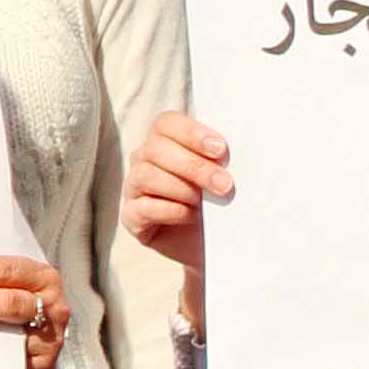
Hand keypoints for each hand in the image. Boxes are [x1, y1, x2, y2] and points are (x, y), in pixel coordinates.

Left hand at [0, 251, 69, 368]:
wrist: (28, 350)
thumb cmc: (11, 311)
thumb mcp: (2, 287)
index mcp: (40, 276)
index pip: (3, 270)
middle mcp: (51, 304)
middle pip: (8, 301)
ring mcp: (49, 335)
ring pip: (10, 330)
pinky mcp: (43, 362)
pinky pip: (10, 359)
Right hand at [125, 111, 230, 314]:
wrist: (216, 245)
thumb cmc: (221, 202)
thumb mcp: (224, 176)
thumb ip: (222, 160)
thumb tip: (237, 150)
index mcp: (165, 141)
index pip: (166, 123)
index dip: (191, 133)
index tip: (221, 150)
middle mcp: (144, 160)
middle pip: (156, 148)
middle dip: (194, 166)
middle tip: (225, 185)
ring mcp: (134, 187)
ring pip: (146, 175)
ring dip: (182, 188)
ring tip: (206, 203)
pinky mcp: (131, 216)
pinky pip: (142, 207)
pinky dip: (170, 210)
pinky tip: (191, 216)